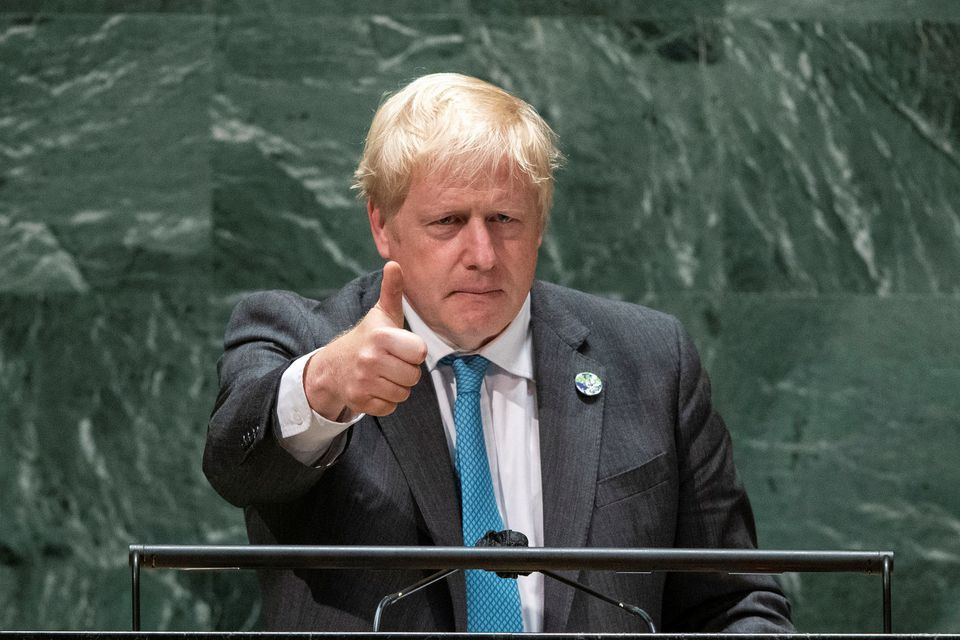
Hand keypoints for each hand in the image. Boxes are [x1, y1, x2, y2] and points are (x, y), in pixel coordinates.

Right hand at [303, 261, 427, 417]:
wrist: (333, 365)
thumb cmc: (367, 337)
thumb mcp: (381, 314)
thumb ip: (392, 290)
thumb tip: (394, 263)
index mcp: (381, 337)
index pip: (420, 353)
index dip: (413, 351)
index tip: (400, 346)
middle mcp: (370, 360)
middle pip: (413, 376)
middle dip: (406, 370)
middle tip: (390, 361)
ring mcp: (363, 382)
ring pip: (403, 393)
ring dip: (397, 386)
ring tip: (383, 373)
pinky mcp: (359, 401)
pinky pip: (390, 407)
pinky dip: (385, 400)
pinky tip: (375, 387)